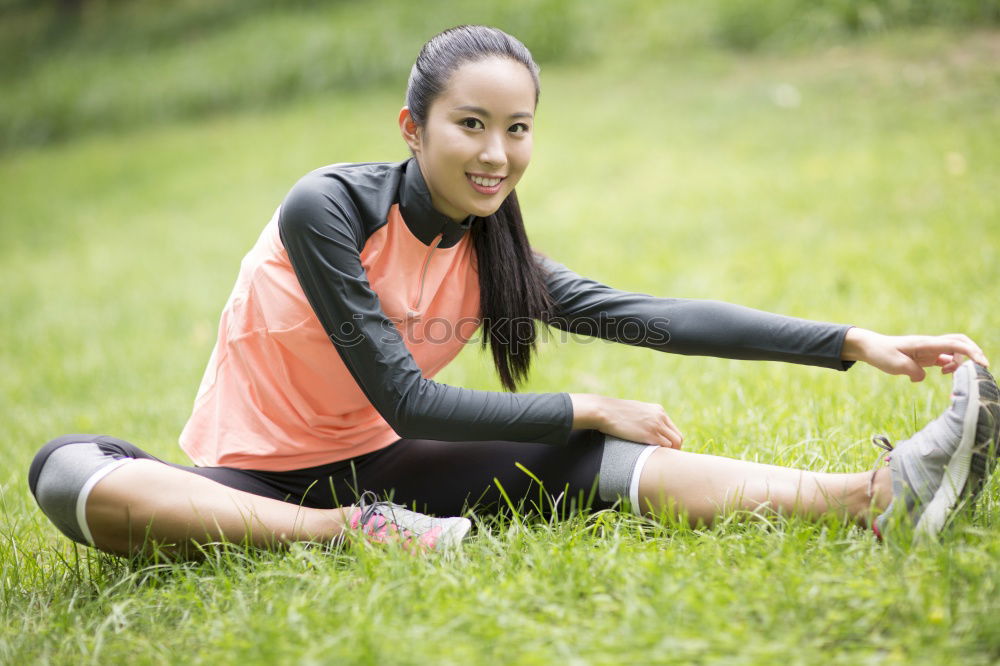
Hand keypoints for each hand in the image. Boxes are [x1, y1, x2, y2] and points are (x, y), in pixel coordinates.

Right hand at [570, 393, 682, 448]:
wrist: (604, 411)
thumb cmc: (612, 413)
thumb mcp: (632, 412)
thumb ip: (642, 419)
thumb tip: (640, 430)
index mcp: (657, 410)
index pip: (672, 428)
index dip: (670, 441)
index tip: (664, 450)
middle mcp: (660, 416)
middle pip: (678, 437)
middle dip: (675, 449)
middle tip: (666, 459)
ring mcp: (656, 425)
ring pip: (675, 443)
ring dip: (670, 453)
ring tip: (661, 462)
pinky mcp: (650, 434)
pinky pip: (665, 447)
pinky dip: (663, 454)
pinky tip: (655, 458)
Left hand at [842, 327, 989, 381]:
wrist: (870, 348)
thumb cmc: (881, 353)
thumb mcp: (895, 365)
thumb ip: (913, 372)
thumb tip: (923, 377)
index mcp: (925, 343)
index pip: (955, 344)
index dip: (972, 353)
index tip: (982, 365)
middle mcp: (931, 344)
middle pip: (961, 342)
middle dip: (973, 353)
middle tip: (978, 369)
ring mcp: (930, 350)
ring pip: (955, 352)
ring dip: (959, 363)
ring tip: (949, 374)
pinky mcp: (927, 357)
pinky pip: (945, 359)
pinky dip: (950, 367)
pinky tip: (941, 374)